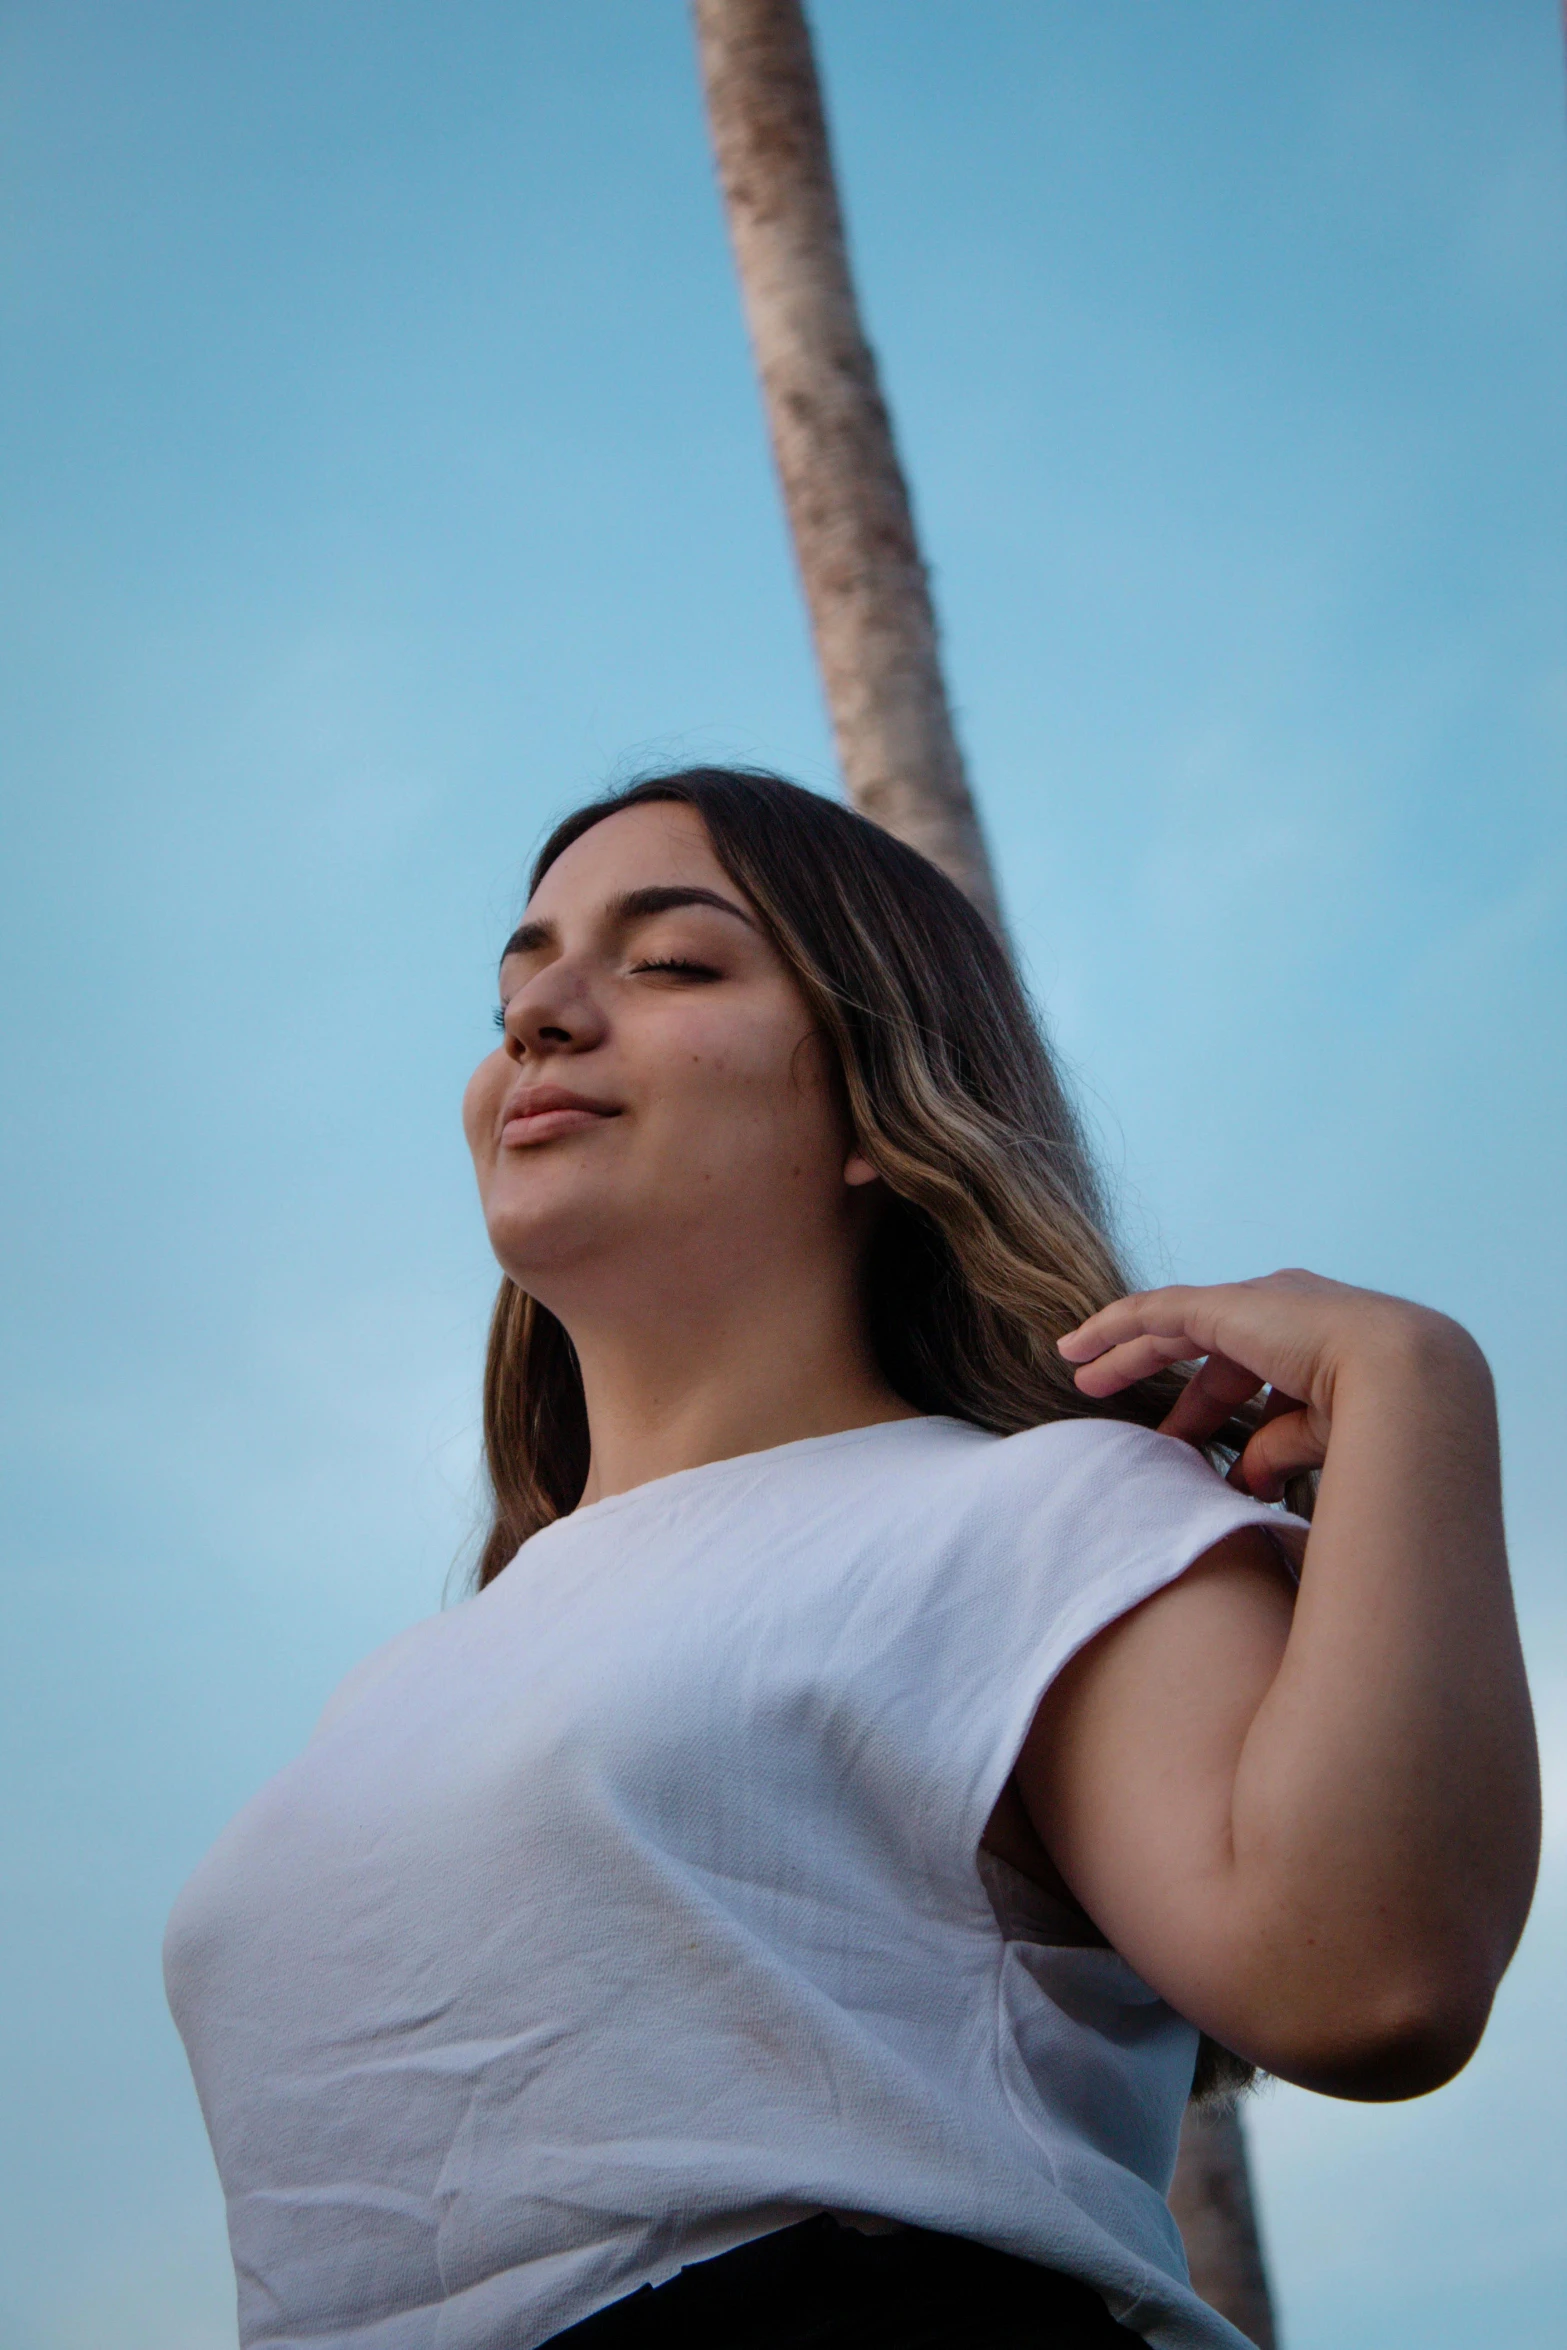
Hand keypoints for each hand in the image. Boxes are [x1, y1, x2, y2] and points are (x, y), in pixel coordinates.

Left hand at [1058, 1269, 1449, 1501]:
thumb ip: (1276, 1451)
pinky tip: (1077, 1345)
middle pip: (1201, 1342)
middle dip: (1152, 1367)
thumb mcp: (1318, 1442)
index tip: (1175, 1443)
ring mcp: (1257, 1303)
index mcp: (1315, 1343)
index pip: (1244, 1373)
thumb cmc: (1381, 1425)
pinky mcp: (1227, 1306)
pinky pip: (1155, 1311)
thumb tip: (1245, 1483)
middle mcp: (1286, 1312)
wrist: (1407, 1386)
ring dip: (1121, 1345)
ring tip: (1076, 1365)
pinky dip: (1114, 1326)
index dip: (1203, 1407)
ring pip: (1169, 1320)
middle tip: (1103, 1391)